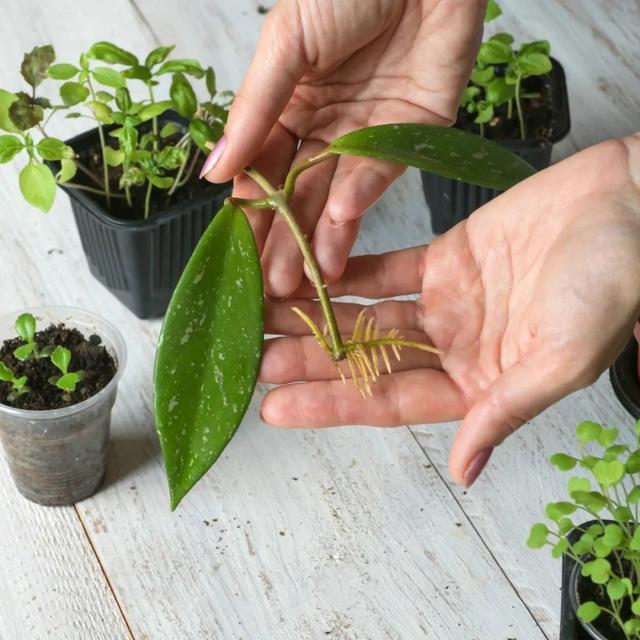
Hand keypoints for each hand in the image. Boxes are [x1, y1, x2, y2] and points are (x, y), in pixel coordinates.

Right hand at [202, 0, 484, 295]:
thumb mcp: (285, 46)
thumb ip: (253, 112)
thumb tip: (213, 173)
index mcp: (288, 107)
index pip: (263, 171)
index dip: (250, 211)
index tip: (237, 251)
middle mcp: (325, 129)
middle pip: (299, 195)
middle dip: (285, 240)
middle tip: (272, 285)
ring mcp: (366, 136)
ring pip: (337, 197)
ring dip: (321, 237)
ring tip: (306, 279)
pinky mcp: (408, 137)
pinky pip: (379, 174)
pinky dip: (360, 197)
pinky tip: (337, 223)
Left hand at [258, 134, 639, 486]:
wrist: (632, 205)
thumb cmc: (615, 281)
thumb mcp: (564, 357)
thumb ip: (506, 410)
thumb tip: (465, 471)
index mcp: (480, 384)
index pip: (390, 402)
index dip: (331, 405)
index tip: (276, 408)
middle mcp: (456, 348)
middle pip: (367, 360)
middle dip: (309, 360)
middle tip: (252, 360)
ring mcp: (448, 302)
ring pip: (367, 313)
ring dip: (317, 314)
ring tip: (263, 315)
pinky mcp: (448, 257)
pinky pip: (387, 266)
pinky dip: (348, 269)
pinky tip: (308, 272)